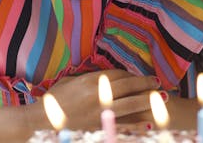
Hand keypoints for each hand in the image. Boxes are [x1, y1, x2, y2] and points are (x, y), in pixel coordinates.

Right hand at [46, 70, 160, 129]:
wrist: (39, 123)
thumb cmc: (51, 102)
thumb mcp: (67, 82)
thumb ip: (85, 78)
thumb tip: (101, 76)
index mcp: (89, 82)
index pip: (116, 74)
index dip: (131, 74)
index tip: (139, 75)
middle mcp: (97, 95)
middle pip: (127, 86)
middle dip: (145, 83)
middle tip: (158, 82)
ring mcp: (99, 113)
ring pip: (130, 105)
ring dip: (148, 101)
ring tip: (162, 99)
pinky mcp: (98, 128)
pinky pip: (123, 126)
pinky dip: (138, 125)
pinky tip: (150, 124)